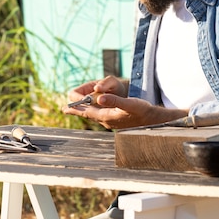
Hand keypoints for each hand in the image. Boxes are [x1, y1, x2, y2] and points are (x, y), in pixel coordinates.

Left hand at [63, 76, 187, 129]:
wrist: (154, 120)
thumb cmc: (143, 111)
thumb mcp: (129, 104)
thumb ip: (114, 100)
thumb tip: (100, 97)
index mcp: (108, 116)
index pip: (88, 111)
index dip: (76, 108)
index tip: (65, 106)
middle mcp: (107, 120)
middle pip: (88, 114)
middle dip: (77, 110)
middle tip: (64, 108)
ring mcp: (112, 121)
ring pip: (94, 114)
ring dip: (85, 110)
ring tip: (76, 108)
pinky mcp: (117, 120)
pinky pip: (100, 115)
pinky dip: (93, 111)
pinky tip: (95, 110)